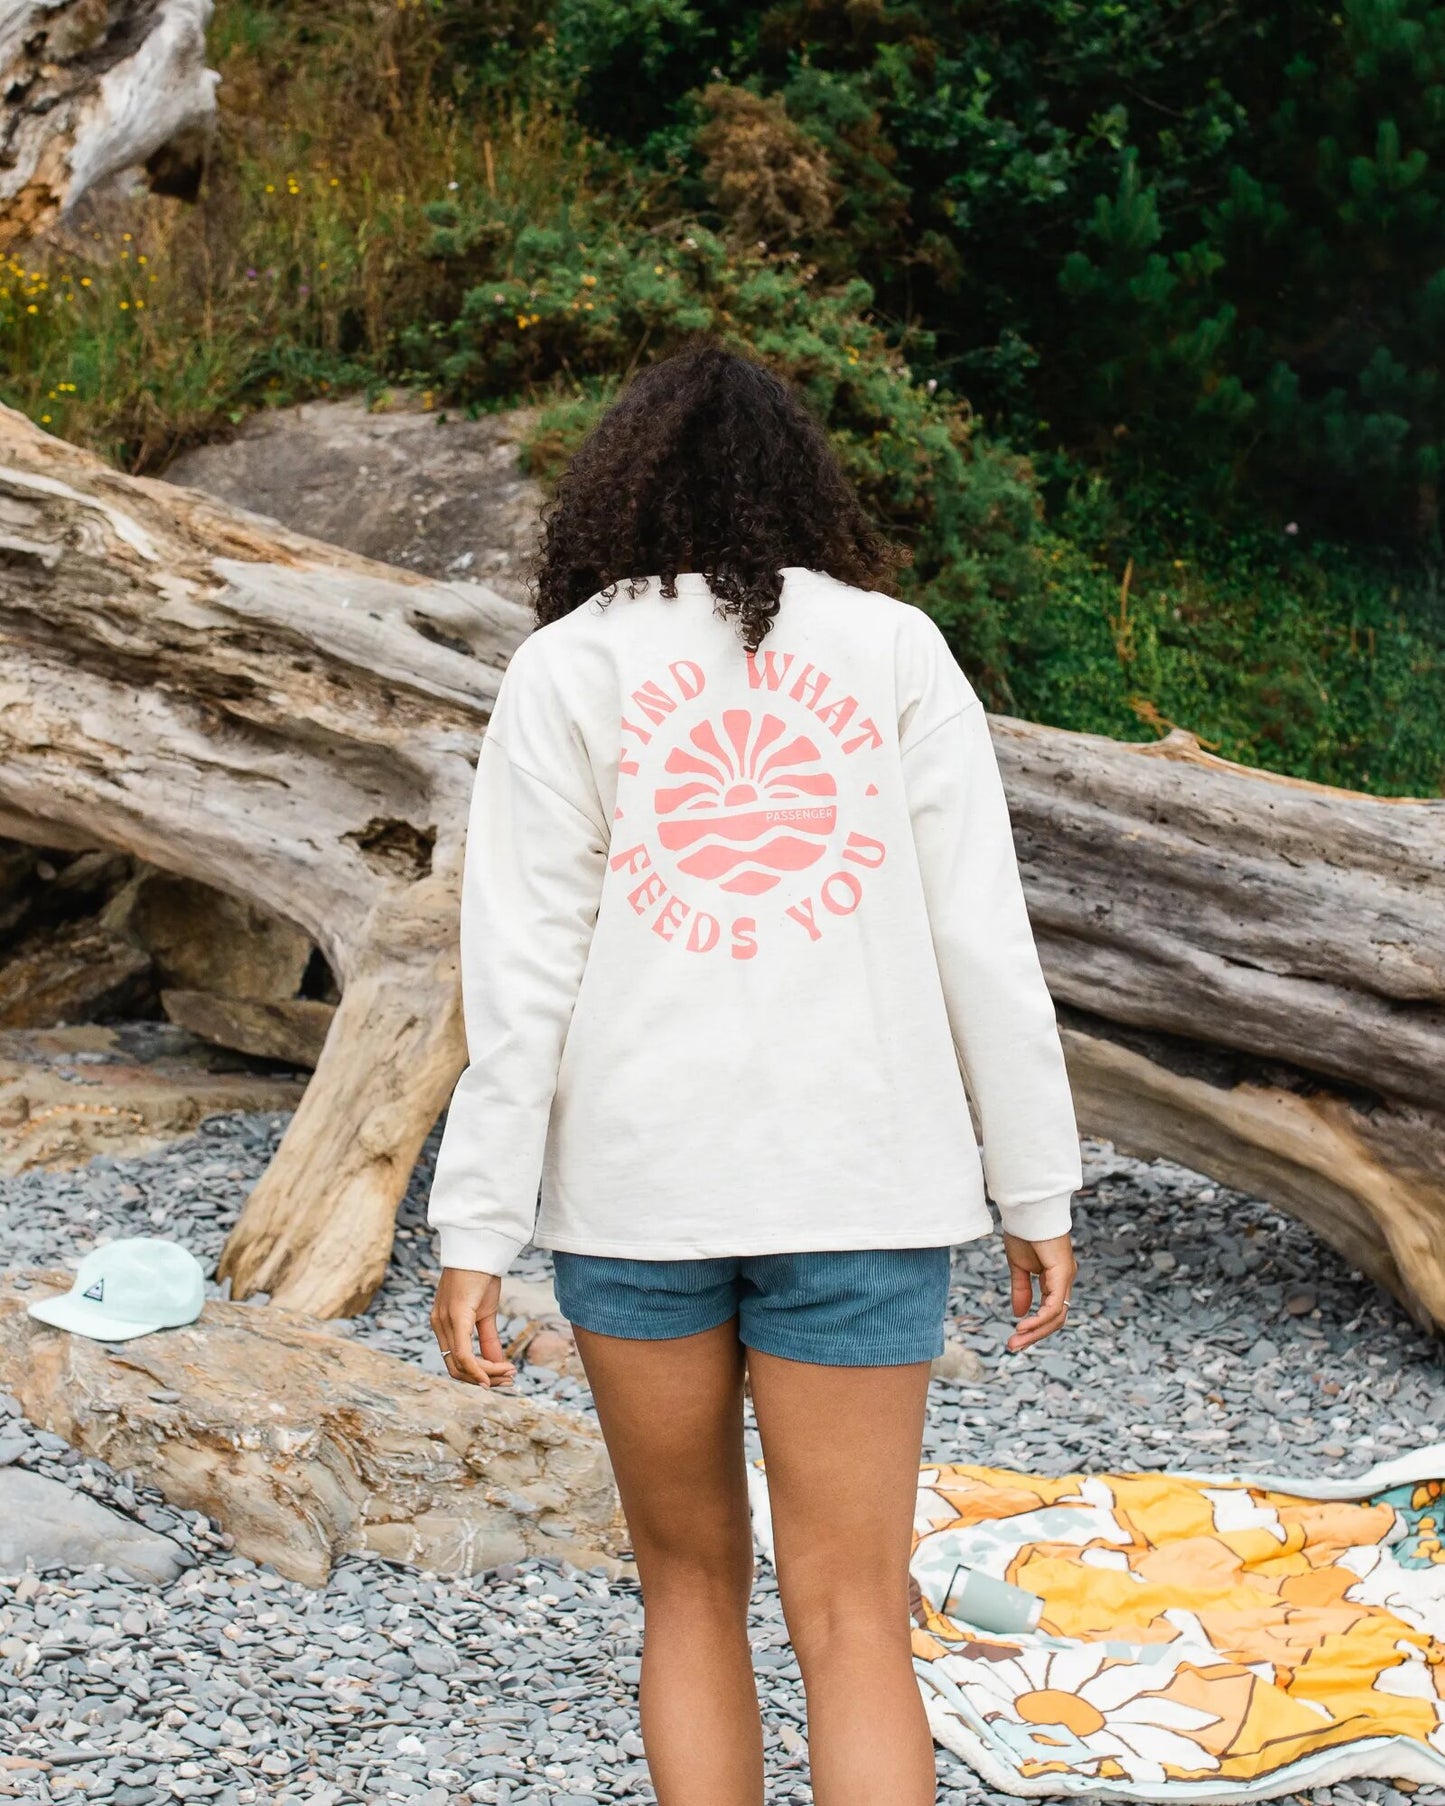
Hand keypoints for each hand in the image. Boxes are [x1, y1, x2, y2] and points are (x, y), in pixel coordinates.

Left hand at [429, 1268, 516, 1386]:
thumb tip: (497, 1362)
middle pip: (456, 1368)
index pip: (455, 1361)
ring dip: (486, 1374)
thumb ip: (487, 1339)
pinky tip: (493, 1374)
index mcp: (443, 1325)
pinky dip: (478, 1369)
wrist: (480, 1247)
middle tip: (509, 1379)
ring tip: (510, 1372)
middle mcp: (439, 1326)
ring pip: (460, 1365)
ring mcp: (444, 1322)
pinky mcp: (456, 1316)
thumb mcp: (486, 1312)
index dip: (478, 1374)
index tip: (503, 1375)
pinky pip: (463, 1353)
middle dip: (483, 1379)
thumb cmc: (481, 1275)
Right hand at [1002, 1232, 1075, 1352]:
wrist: (1027, 1210)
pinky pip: (1054, 1305)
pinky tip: (1024, 1326)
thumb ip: (1021, 1289)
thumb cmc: (1024, 1232)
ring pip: (1056, 1316)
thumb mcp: (1018, 1266)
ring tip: (1015, 1341)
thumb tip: (1019, 1313)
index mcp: (1055, 1278)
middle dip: (1034, 1335)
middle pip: (1055, 1319)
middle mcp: (1064, 1280)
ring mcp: (1065, 1277)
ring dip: (1035, 1332)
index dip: (1035, 1327)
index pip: (1050, 1311)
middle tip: (1013, 1347)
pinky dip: (1040, 1319)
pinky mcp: (1062, 1273)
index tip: (1016, 1338)